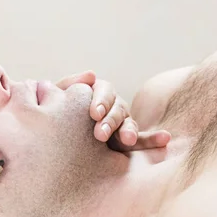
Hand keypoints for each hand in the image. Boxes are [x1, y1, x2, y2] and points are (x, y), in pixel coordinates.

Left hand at [56, 71, 170, 151]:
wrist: (51, 136)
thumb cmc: (53, 111)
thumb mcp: (56, 98)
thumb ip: (70, 85)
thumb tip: (91, 75)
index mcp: (96, 92)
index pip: (103, 91)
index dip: (100, 100)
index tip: (93, 113)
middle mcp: (112, 105)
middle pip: (117, 108)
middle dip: (110, 121)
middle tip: (100, 135)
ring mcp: (120, 123)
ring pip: (128, 124)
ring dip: (129, 131)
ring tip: (127, 140)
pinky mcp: (124, 141)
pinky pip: (141, 141)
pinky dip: (152, 140)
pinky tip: (165, 139)